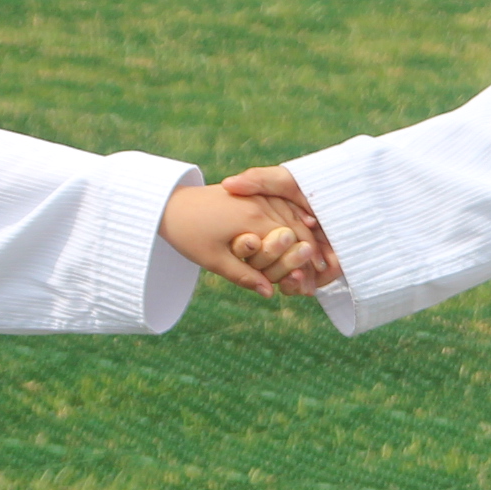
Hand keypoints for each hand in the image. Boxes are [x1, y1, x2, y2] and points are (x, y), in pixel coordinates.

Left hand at [160, 175, 336, 296]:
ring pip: (293, 217)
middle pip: (297, 228)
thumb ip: (243, 275)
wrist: (168, 204)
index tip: (314, 280)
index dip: (306, 261)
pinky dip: (294, 222)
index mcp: (253, 220)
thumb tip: (268, 294)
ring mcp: (258, 197)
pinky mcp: (253, 195)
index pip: (292, 241)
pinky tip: (301, 232)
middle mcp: (261, 205)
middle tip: (322, 272)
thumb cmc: (187, 234)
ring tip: (315, 257)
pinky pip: (282, 208)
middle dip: (310, 251)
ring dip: (306, 236)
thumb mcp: (213, 260)